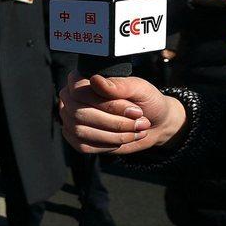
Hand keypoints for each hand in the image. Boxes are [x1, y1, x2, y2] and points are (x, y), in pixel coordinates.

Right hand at [59, 73, 185, 154]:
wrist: (155, 123)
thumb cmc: (145, 101)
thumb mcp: (139, 89)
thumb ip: (118, 85)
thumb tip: (95, 81)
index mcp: (82, 80)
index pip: (79, 91)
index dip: (107, 104)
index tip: (133, 109)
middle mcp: (71, 99)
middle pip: (79, 113)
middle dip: (114, 122)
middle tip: (139, 122)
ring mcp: (71, 120)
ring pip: (81, 131)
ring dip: (114, 135)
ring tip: (134, 130)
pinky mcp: (76, 139)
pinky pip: (84, 146)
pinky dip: (108, 144)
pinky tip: (122, 138)